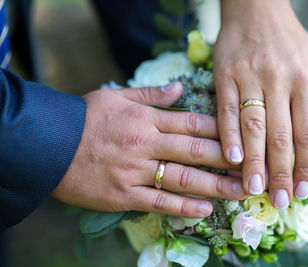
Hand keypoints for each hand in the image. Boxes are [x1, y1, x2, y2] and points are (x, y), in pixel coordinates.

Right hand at [51, 82, 245, 217]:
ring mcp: (136, 171)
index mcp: (147, 119)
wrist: (48, 143)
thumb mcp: (117, 95)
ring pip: (184, 179)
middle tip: (254, 169)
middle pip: (196, 151)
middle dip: (229, 160)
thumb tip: (179, 87)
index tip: (244, 139)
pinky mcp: (124, 195)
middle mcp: (146, 144)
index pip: (193, 123)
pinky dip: (184, 206)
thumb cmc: (85, 117)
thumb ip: (151, 94)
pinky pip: (160, 201)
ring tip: (241, 192)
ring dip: (216, 186)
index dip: (222, 131)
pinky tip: (206, 210)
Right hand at [214, 0, 307, 207]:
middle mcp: (278, 81)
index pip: (307, 132)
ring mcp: (249, 78)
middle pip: (280, 135)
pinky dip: (228, 135)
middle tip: (280, 200)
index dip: (307, 164)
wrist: (255, 8)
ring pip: (253, 126)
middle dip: (281, 171)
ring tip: (254, 189)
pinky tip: (230, 158)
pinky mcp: (225, 75)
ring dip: (254, 161)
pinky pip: (226, 110)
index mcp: (304, 80)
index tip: (304, 190)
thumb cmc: (287, 39)